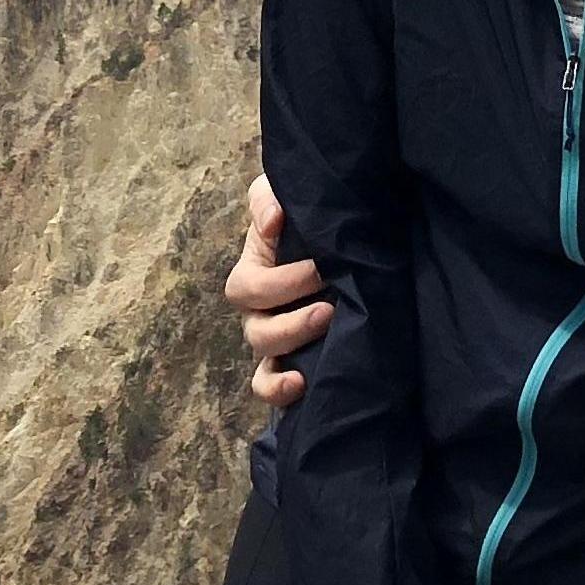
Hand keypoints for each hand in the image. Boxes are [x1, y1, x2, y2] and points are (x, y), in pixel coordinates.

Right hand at [228, 172, 331, 406]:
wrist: (335, 243)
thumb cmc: (299, 219)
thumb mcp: (276, 194)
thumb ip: (266, 199)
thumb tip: (271, 221)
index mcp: (251, 274)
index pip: (249, 288)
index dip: (282, 283)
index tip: (321, 268)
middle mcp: (258, 313)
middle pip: (257, 331)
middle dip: (293, 322)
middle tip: (330, 307)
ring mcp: (274, 341)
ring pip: (264, 361)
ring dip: (293, 348)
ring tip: (326, 331)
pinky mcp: (292, 362)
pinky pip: (269, 387)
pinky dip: (278, 390)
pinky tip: (302, 383)